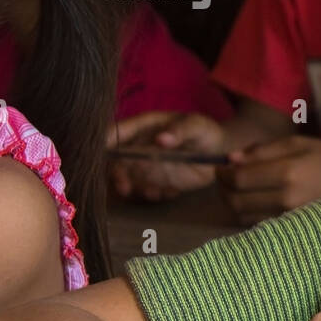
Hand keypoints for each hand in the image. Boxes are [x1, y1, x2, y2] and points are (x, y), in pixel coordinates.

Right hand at [107, 111, 224, 200]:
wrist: (219, 152)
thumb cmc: (205, 132)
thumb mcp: (197, 126)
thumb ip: (180, 131)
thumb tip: (161, 139)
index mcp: (144, 126)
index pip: (117, 131)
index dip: (105, 140)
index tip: (101, 153)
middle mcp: (138, 145)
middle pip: (115, 159)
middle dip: (116, 174)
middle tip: (124, 187)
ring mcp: (144, 164)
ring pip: (126, 178)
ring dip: (133, 188)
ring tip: (151, 193)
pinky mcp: (154, 181)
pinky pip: (144, 190)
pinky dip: (151, 194)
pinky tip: (167, 193)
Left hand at [216, 135, 320, 224]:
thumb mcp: (298, 143)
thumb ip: (263, 150)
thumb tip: (230, 159)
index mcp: (288, 172)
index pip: (238, 179)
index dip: (222, 174)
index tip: (220, 167)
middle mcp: (286, 199)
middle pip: (235, 201)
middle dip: (223, 190)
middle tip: (225, 180)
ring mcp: (290, 218)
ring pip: (242, 217)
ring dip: (233, 203)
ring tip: (238, 190)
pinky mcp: (292, 230)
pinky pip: (257, 225)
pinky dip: (247, 214)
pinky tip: (254, 202)